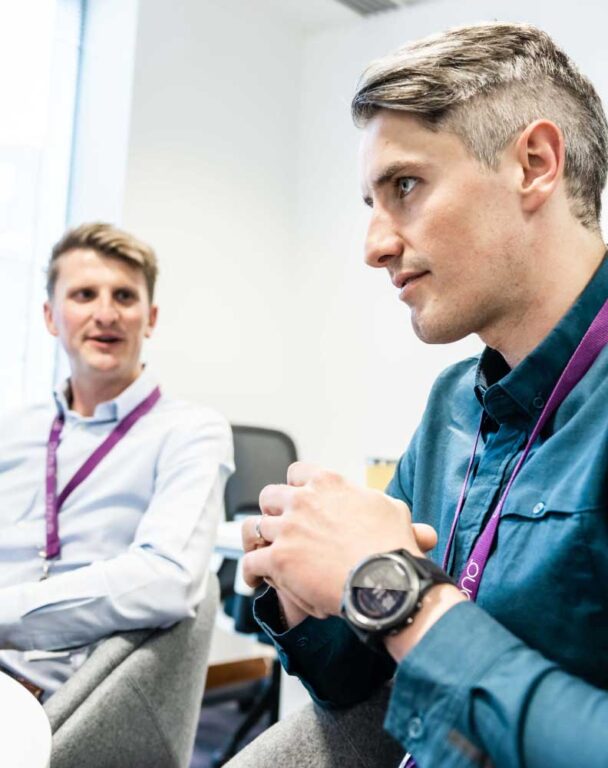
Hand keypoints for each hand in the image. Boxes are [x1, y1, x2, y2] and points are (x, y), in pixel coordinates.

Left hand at [241, 462, 436, 620]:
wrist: (385, 580)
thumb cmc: (391, 548)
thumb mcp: (393, 511)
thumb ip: (379, 504)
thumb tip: (387, 508)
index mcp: (328, 484)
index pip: (297, 472)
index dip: (295, 487)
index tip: (298, 498)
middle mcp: (303, 501)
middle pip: (269, 496)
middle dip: (272, 511)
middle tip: (280, 527)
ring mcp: (288, 529)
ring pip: (253, 527)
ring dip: (255, 539)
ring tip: (258, 551)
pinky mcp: (278, 558)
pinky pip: (250, 561)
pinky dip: (250, 572)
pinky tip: (254, 579)